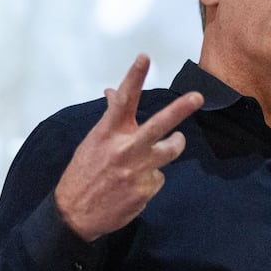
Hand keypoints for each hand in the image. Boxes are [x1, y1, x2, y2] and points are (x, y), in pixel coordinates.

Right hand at [54, 54, 203, 241]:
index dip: (134, 77)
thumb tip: (111, 90)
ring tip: (175, 141)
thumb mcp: (94, 141)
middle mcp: (124, 149)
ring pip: (171, 150)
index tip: (144, 57)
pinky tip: (135, 185)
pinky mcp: (146, 190)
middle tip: (197, 97)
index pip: (123, 100)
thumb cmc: (84, 171)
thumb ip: (111, 117)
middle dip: (180, 109)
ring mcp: (137, 170)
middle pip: (157, 125)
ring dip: (175, 144)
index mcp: (108, 133)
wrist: (74, 214)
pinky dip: (151, 178)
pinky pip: (160, 177)